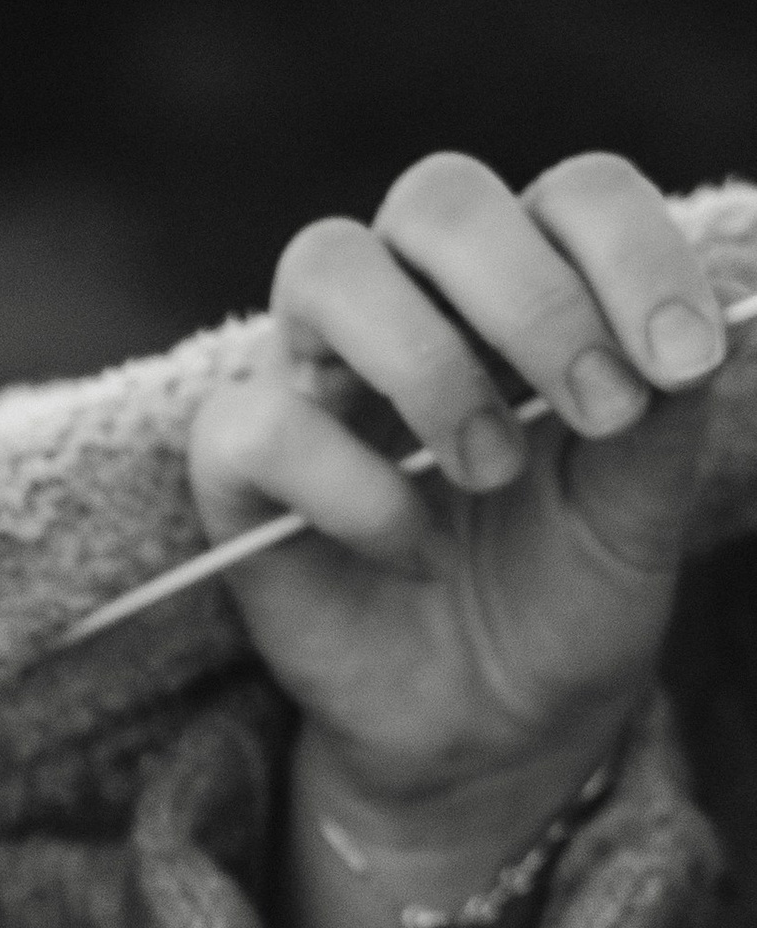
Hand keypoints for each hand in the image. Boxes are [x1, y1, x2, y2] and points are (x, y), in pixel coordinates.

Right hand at [189, 151, 723, 852]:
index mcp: (524, 288)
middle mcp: (414, 304)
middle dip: (531, 296)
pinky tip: (413, 549)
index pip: (571, 195)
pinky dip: (345, 484)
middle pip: (440, 195)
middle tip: (595, 409)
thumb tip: (677, 339)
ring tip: (493, 471)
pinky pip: (258, 424)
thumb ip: (663, 410)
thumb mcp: (640, 509)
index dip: (632, 252)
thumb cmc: (563, 596)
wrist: (491, 732)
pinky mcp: (242, 472)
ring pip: (326, 263)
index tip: (685, 364)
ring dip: (428, 360)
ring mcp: (317, 376)